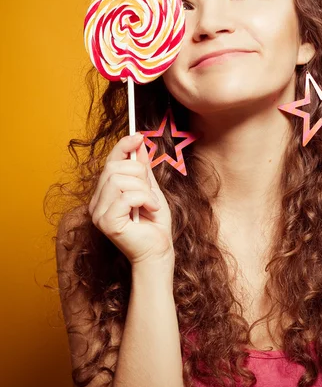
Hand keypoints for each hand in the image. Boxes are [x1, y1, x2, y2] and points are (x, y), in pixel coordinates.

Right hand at [88, 133, 173, 265]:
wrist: (159, 250)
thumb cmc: (154, 224)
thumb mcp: (151, 189)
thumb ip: (142, 169)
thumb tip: (138, 143)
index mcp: (105, 193)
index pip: (110, 163)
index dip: (123, 147)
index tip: (138, 136)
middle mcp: (97, 202)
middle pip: (114, 168)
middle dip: (139, 173)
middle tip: (151, 191)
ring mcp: (98, 213)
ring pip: (119, 180)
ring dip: (143, 189)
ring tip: (151, 203)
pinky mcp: (106, 222)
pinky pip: (126, 196)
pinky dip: (144, 199)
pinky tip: (150, 210)